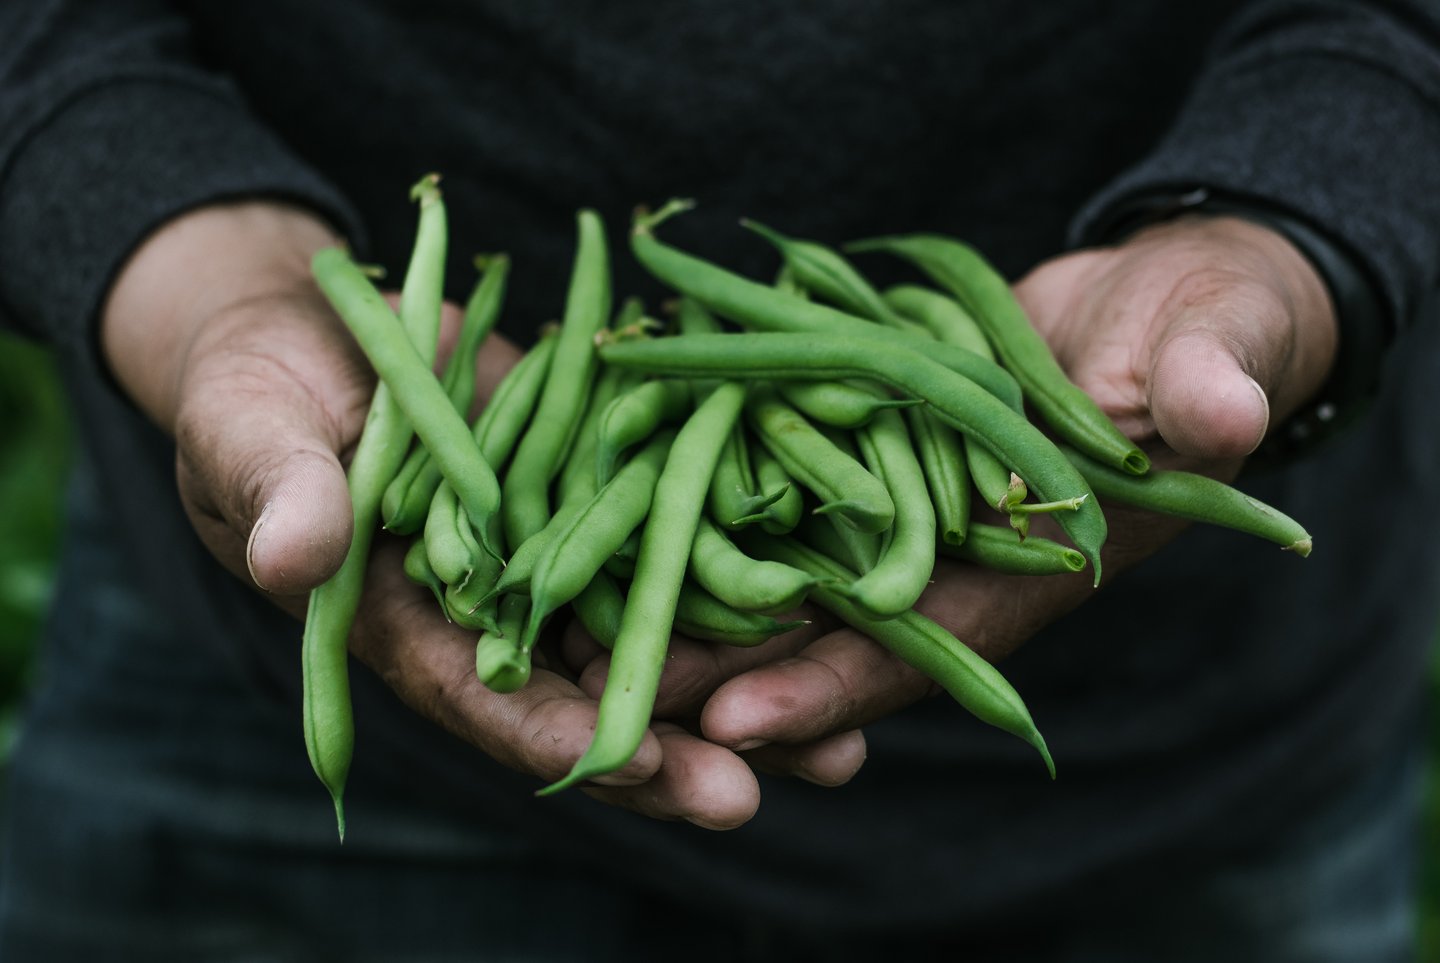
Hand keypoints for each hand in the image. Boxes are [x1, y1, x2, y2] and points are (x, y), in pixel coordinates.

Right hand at [100, 201, 761, 829]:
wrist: (323, 323)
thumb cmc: (256, 390)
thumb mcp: (248, 432)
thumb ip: (277, 493)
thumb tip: (294, 555)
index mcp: (407, 624)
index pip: (483, 698)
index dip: (556, 733)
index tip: (634, 762)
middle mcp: (496, 610)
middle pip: (589, 693)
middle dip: (670, 748)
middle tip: (755, 788)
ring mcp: (558, 554)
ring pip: (654, 636)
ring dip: (735, 689)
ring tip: (832, 743)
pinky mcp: (604, 491)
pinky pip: (679, 540)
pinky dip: (743, 579)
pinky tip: (826, 612)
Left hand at [667, 215, 1336, 758]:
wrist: (1163, 309)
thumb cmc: (1208, 336)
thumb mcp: (1218, 351)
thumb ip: (1209, 386)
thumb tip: (1215, 410)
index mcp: (1030, 567)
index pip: (921, 642)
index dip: (835, 681)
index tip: (737, 717)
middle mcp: (948, 553)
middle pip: (820, 627)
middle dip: (721, 669)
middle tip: (605, 693)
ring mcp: (899, 502)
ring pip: (780, 565)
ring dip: (687, 597)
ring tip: (577, 629)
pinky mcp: (862, 442)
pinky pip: (776, 480)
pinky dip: (705, 499)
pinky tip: (617, 507)